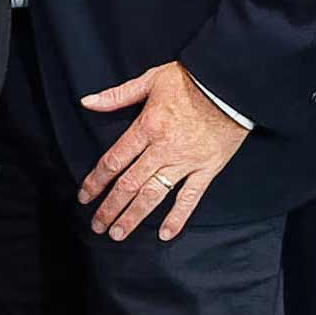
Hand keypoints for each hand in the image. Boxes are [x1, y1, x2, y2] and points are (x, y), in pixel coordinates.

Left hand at [75, 62, 251, 241]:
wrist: (231, 84)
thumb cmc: (191, 79)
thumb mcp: (151, 79)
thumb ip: (118, 95)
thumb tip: (87, 102)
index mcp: (146, 127)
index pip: (114, 161)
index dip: (96, 181)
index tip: (84, 196)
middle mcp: (162, 149)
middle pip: (129, 184)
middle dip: (110, 207)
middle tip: (97, 225)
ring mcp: (185, 162)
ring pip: (153, 195)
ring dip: (133, 216)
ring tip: (118, 233)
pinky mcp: (207, 169)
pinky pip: (190, 198)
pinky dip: (177, 218)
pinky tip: (164, 234)